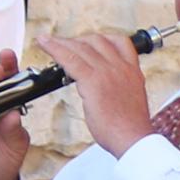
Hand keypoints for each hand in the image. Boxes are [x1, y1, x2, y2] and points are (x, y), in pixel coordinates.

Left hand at [38, 28, 152, 154]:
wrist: (135, 139)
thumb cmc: (131, 128)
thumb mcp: (131, 101)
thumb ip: (120, 89)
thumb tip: (106, 90)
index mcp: (132, 72)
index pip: (121, 42)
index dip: (102, 39)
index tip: (89, 43)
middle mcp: (121, 67)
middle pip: (97, 40)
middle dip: (78, 41)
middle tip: (65, 47)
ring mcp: (107, 72)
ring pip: (81, 47)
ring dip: (62, 42)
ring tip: (48, 42)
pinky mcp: (93, 81)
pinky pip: (70, 58)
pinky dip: (54, 48)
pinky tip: (44, 44)